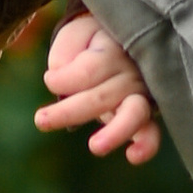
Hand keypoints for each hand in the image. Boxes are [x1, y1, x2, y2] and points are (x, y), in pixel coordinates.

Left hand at [35, 11, 159, 164]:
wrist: (119, 40)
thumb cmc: (90, 41)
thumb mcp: (74, 36)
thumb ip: (66, 56)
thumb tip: (62, 83)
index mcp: (113, 49)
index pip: (88, 72)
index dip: (63, 80)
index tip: (50, 79)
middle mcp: (132, 72)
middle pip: (101, 97)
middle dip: (68, 111)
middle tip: (40, 120)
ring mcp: (142, 94)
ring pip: (133, 114)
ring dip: (114, 133)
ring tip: (95, 147)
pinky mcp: (145, 114)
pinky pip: (151, 131)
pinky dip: (147, 145)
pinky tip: (133, 156)